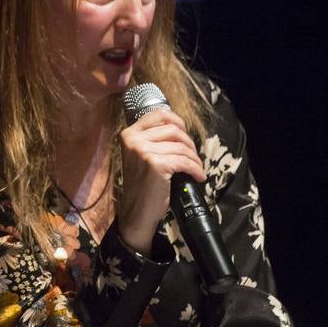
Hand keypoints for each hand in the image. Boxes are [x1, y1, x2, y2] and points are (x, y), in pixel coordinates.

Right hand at [117, 108, 204, 252]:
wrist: (136, 212)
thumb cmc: (142, 185)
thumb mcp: (141, 156)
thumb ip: (153, 140)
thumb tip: (179, 130)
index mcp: (129, 134)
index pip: (158, 114)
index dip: (177, 121)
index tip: (185, 134)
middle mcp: (134, 140)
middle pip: (173, 130)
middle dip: (189, 143)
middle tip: (193, 157)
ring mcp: (143, 151)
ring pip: (181, 146)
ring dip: (194, 158)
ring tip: (196, 169)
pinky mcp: (156, 165)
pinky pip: (185, 161)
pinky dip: (196, 169)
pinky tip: (198, 176)